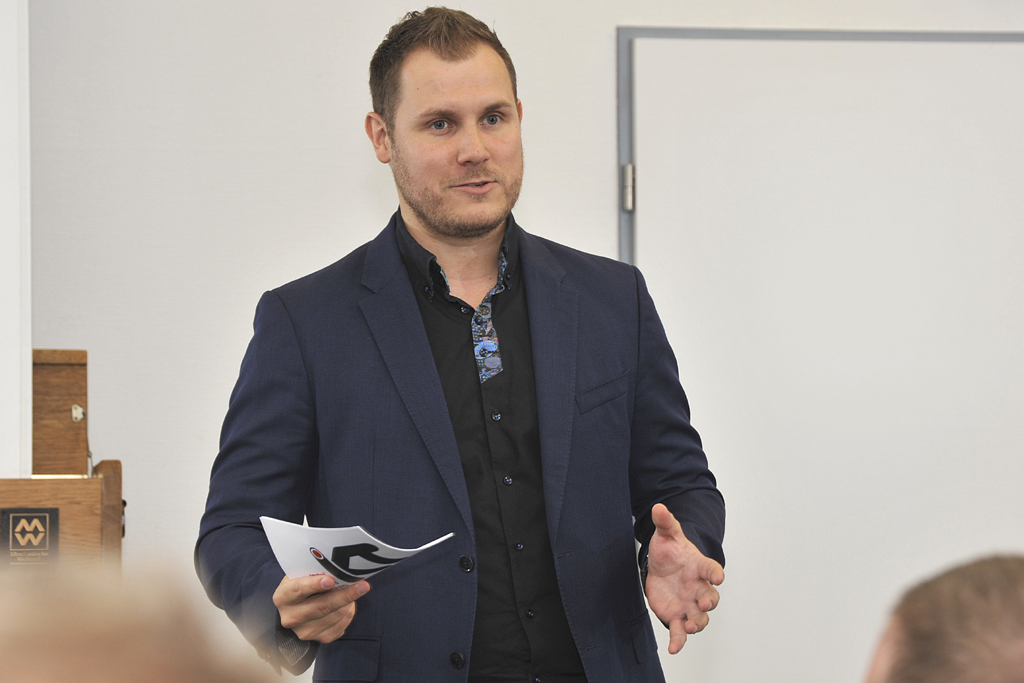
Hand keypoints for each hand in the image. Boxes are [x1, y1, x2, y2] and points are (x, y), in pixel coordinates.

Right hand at [273, 575, 369, 642]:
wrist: (297, 608)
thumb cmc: (302, 585)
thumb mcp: (300, 574)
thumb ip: (313, 571)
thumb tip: (338, 566)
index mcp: (283, 597)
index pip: (299, 589)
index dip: (314, 585)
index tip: (330, 580)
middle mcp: (291, 617)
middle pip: (322, 606)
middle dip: (345, 595)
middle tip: (363, 585)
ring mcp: (305, 631)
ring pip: (336, 615)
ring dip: (349, 601)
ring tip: (353, 589)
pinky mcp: (320, 639)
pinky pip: (343, 624)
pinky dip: (349, 611)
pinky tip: (347, 603)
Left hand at [645, 503, 723, 653]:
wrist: (661, 566)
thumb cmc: (670, 550)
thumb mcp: (666, 534)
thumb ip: (665, 522)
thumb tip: (658, 507)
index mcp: (699, 567)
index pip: (711, 569)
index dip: (716, 572)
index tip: (719, 576)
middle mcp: (698, 588)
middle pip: (711, 598)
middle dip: (709, 601)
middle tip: (704, 602)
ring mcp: (689, 604)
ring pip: (700, 618)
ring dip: (698, 623)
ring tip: (691, 626)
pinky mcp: (677, 616)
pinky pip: (680, 631)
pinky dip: (679, 641)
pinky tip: (673, 649)